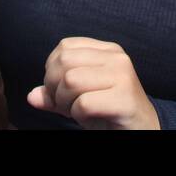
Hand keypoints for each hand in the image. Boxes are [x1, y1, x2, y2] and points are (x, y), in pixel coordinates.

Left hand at [26, 37, 159, 129]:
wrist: (143, 128)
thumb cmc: (109, 112)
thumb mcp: (79, 98)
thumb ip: (54, 94)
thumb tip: (32, 96)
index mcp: (106, 50)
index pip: (64, 47)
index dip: (52, 71)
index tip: (60, 90)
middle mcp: (116, 57)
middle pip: (64, 62)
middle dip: (55, 88)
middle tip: (65, 105)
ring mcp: (123, 75)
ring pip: (71, 81)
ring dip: (65, 104)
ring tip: (77, 111)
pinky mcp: (125, 98)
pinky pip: (84, 104)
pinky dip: (79, 115)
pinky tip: (90, 118)